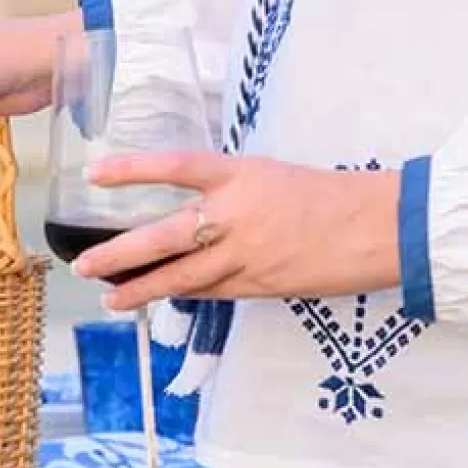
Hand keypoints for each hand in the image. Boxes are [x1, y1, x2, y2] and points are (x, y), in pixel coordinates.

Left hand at [73, 152, 402, 308]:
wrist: (383, 228)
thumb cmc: (333, 195)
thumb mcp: (274, 177)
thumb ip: (232, 192)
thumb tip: (197, 209)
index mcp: (241, 174)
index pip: (175, 166)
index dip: (132, 169)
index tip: (94, 173)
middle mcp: (237, 214)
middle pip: (164, 237)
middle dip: (120, 254)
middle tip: (84, 264)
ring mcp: (247, 255)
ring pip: (181, 277)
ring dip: (141, 290)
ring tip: (109, 298)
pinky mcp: (260, 286)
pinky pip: (210, 292)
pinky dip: (183, 295)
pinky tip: (158, 300)